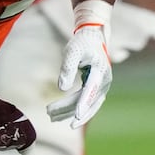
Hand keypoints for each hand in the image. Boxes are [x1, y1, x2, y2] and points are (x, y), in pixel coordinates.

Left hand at [47, 6, 112, 127]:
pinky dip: (74, 109)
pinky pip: (86, 103)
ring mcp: (101, 87)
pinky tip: (60, 114)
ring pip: (87, 106)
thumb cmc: (82, 43)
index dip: (83, 104)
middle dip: (70, 111)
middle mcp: (104, 82)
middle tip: (50, 116)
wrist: (92, 37)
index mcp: (100, 71)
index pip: (91, 91)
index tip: (75, 116)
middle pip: (88, 102)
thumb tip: (62, 89)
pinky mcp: (96, 89)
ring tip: (52, 117)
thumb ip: (67, 68)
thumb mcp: (72, 51)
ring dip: (70, 113)